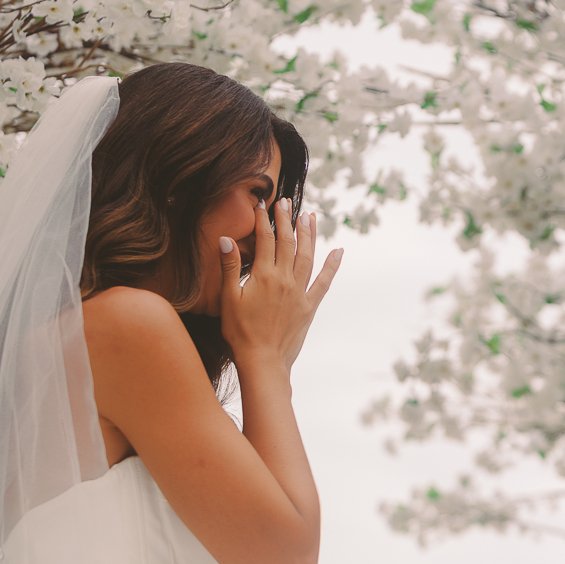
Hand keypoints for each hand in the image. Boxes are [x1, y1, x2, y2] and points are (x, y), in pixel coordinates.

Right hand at [220, 198, 341, 371]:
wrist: (262, 361)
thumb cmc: (240, 333)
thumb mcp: (228, 299)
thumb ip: (229, 267)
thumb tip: (226, 239)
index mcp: (263, 276)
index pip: (265, 240)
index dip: (264, 220)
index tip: (264, 204)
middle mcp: (285, 280)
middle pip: (288, 243)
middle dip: (287, 220)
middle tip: (286, 202)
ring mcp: (300, 293)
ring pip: (307, 256)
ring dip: (309, 235)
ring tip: (310, 216)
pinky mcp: (309, 306)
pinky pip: (324, 282)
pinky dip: (332, 266)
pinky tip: (338, 251)